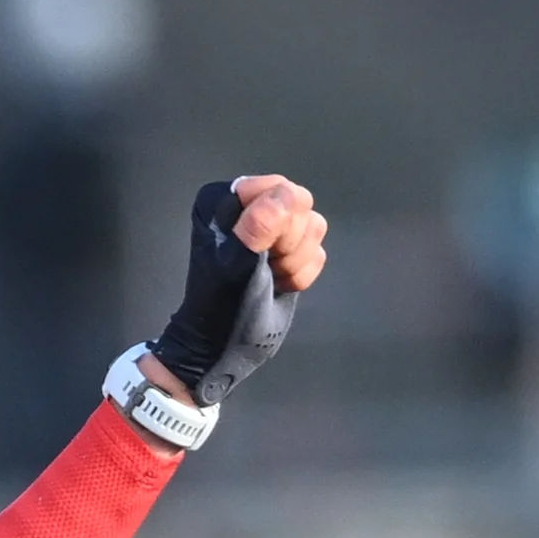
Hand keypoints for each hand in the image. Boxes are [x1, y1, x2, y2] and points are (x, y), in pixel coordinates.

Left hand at [148, 174, 328, 406]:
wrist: (222, 348)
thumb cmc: (221, 308)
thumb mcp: (234, 268)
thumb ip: (257, 229)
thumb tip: (284, 196)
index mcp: (224, 200)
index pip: (276, 188)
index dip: (278, 221)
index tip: (261, 250)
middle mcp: (249, 206)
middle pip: (300, 204)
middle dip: (289, 242)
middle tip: (266, 266)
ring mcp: (272, 229)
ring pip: (313, 226)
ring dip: (295, 260)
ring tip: (271, 278)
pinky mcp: (290, 251)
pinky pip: (318, 250)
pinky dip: (302, 273)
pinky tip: (280, 284)